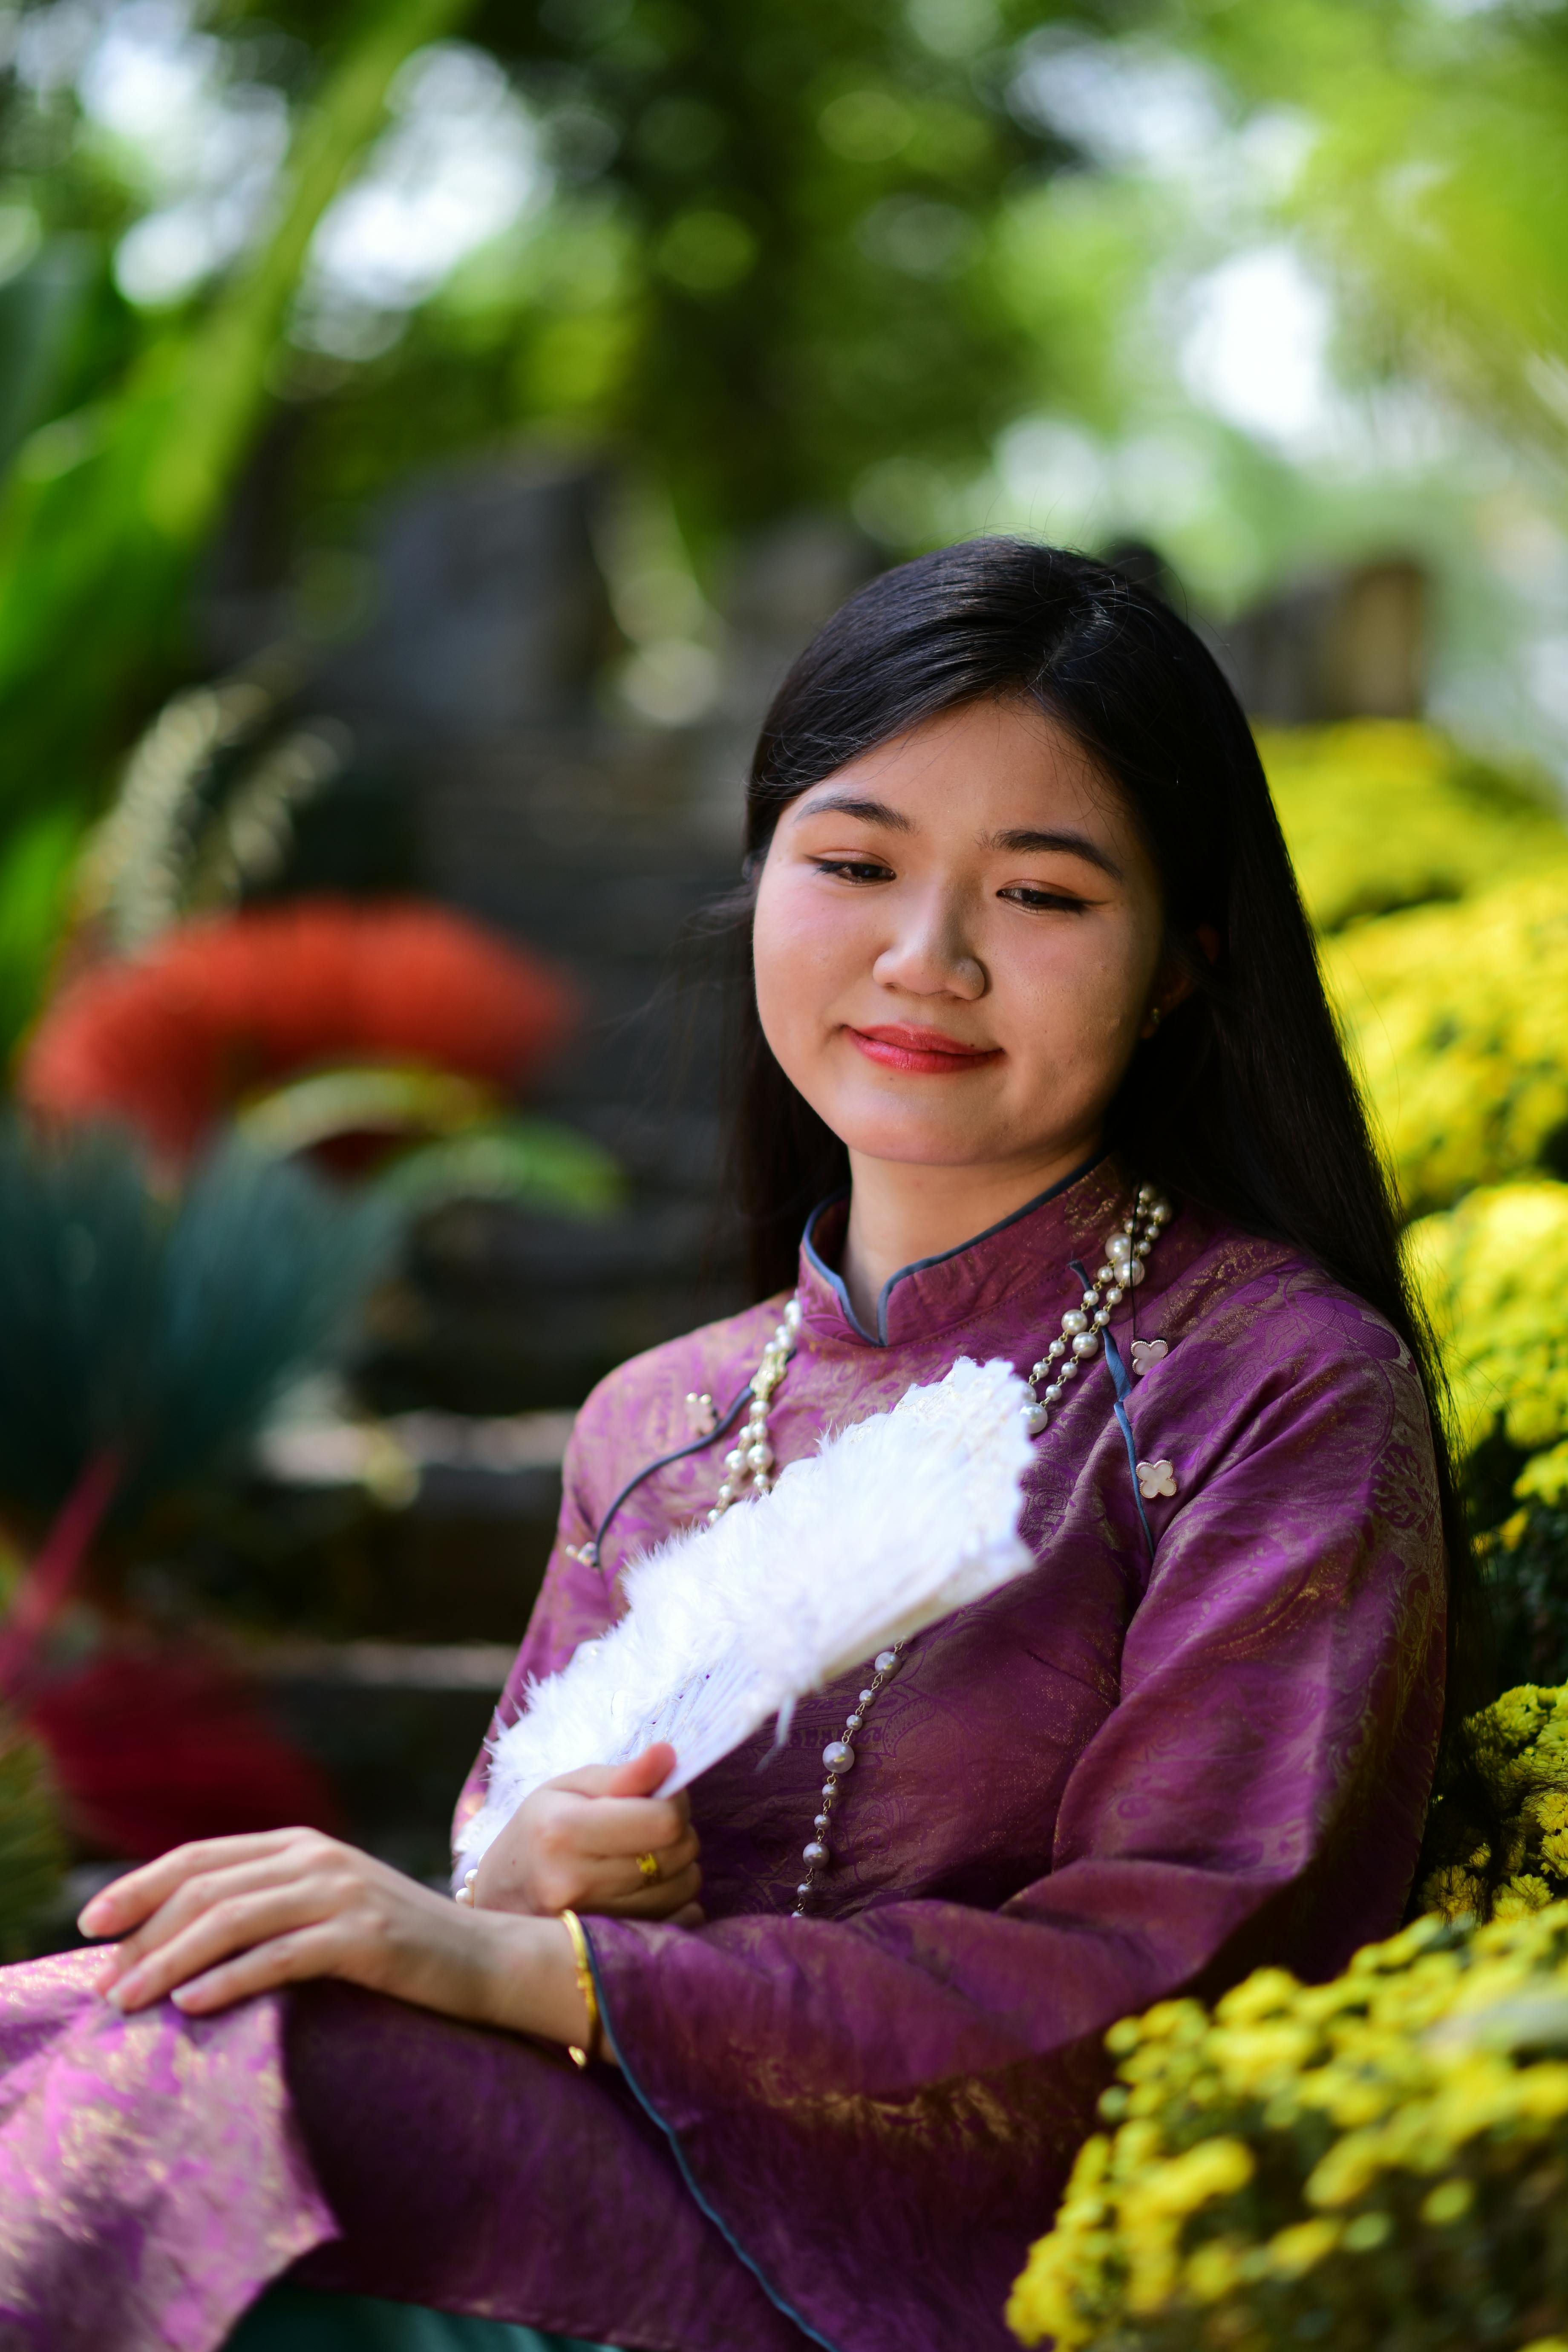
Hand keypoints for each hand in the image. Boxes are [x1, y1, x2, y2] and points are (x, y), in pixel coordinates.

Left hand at [75, 1828, 588, 2042]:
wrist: (486, 1964)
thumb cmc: (396, 1951)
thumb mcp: (325, 1911)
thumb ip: (265, 1907)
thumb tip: (174, 1940)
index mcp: (301, 1845)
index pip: (199, 1856)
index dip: (139, 1886)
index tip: (89, 1925)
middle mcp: (317, 1858)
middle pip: (206, 1886)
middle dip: (143, 1933)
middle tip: (102, 1984)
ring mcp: (344, 1893)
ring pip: (233, 1919)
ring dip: (170, 1961)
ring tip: (129, 2000)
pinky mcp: (366, 1937)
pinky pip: (281, 1956)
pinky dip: (229, 1980)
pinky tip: (192, 2005)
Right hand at [472, 1741, 702, 1924]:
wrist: (501, 1896)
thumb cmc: (538, 1831)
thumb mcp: (569, 1788)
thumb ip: (623, 1775)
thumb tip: (669, 1755)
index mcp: (563, 1832)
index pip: (663, 1821)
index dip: (674, 1802)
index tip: (660, 1796)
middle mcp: (574, 1883)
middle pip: (678, 1854)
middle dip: (676, 1832)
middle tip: (648, 1825)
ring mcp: (590, 1925)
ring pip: (684, 1890)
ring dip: (676, 1868)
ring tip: (642, 1856)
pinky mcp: (606, 1952)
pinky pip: (677, 1922)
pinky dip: (674, 1901)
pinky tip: (645, 1888)